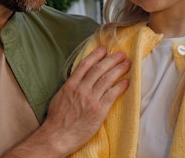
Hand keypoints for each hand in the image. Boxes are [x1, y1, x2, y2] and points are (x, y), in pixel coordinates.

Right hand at [4, 47, 129, 157]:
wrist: (58, 135)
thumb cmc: (57, 119)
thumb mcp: (59, 97)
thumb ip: (69, 87)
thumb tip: (76, 81)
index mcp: (70, 85)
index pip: (85, 65)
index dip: (95, 55)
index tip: (103, 49)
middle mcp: (81, 89)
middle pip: (99, 69)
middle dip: (111, 60)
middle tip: (121, 54)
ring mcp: (91, 99)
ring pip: (107, 79)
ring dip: (119, 70)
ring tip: (127, 64)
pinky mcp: (99, 110)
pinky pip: (112, 94)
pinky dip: (120, 86)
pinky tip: (127, 81)